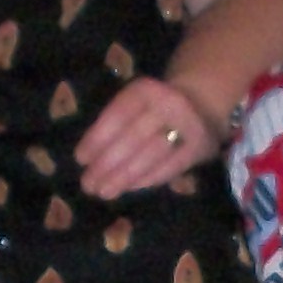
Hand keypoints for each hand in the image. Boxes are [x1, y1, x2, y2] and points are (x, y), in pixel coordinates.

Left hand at [74, 74, 218, 197]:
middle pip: (133, 139)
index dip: (97, 138)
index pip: (117, 115)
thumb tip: (87, 158)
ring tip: (104, 192)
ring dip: (124, 177)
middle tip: (88, 184)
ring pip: (150, 156)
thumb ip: (113, 123)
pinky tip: (128, 188)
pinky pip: (168, 168)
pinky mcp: (198, 149)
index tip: (80, 159)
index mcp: (145, 90)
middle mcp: (168, 105)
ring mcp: (186, 127)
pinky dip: (145, 180)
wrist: (202, 102)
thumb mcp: (134, 101)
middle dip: (107, 164)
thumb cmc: (154, 107)